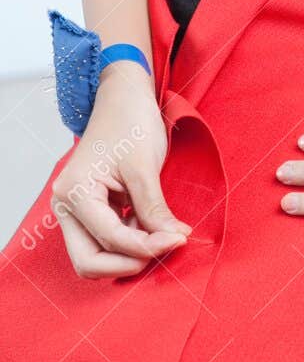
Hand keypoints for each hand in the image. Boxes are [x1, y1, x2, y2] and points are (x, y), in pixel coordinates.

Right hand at [51, 71, 191, 278]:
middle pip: (89, 262)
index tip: (180, 240)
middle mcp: (66, 205)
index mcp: (74, 192)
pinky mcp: (90, 211)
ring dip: (128, 255)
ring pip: (95, 256)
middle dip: (128, 263)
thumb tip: (173, 240)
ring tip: (160, 233)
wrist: (123, 98)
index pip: (110, 238)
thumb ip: (154, 209)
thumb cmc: (129, 122)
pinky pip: (105, 242)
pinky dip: (130, 243)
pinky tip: (152, 227)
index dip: (147, 246)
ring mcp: (75, 210)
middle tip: (165, 249)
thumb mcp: (144, 167)